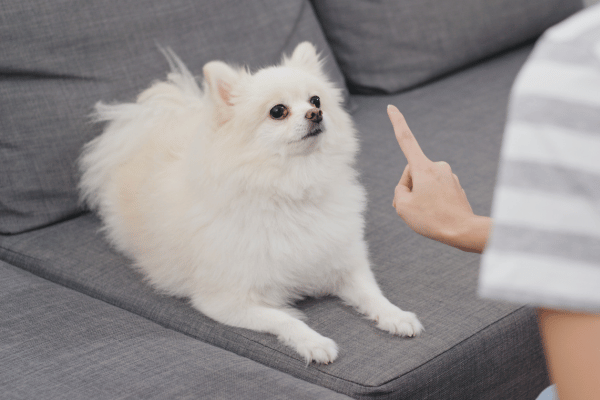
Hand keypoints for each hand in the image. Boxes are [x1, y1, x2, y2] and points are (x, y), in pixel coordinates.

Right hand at [388, 105, 489, 252]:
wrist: (464, 231)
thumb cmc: (432, 219)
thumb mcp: (402, 206)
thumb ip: (399, 192)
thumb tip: (408, 187)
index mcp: (424, 167)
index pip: (406, 140)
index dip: (397, 123)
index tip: (391, 107)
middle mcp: (438, 167)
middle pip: (412, 173)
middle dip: (408, 188)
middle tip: (412, 208)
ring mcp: (449, 176)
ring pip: (424, 183)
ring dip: (419, 196)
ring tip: (427, 214)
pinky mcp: (456, 187)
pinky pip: (435, 191)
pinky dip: (431, 201)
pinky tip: (436, 215)